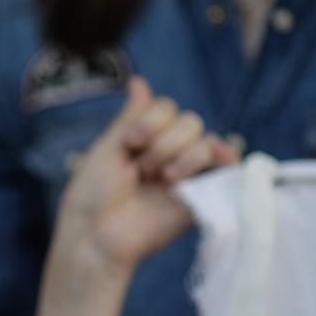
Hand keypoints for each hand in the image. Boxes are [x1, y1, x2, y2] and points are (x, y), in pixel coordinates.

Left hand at [55, 76, 238, 267]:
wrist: (97, 233)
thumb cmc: (93, 194)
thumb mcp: (108, 147)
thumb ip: (131, 116)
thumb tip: (139, 81)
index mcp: (145, 140)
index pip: (167, 107)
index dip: (151, 120)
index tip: (129, 143)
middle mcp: (169, 154)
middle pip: (189, 120)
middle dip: (164, 140)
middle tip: (142, 168)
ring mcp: (187, 174)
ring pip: (206, 139)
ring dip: (180, 154)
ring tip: (159, 178)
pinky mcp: (202, 195)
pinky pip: (223, 165)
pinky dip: (213, 160)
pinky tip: (191, 172)